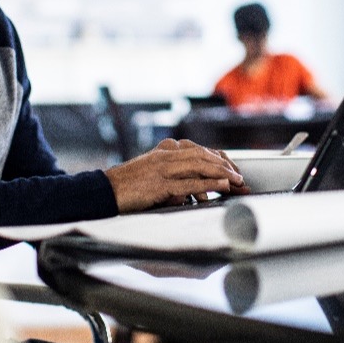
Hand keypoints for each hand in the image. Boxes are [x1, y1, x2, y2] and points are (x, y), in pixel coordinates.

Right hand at [104, 139, 249, 212]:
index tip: (232, 168)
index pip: (198, 151)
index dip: (218, 159)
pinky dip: (208, 184)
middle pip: (203, 156)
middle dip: (225, 166)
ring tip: (237, 181)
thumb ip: (169, 177)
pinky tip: (221, 186)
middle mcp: (166, 156)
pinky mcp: (159, 184)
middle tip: (240, 177)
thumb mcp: (150, 174)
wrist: (103, 191)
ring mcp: (163, 169)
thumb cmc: (125, 186)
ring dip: (222, 173)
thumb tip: (188, 191)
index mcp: (164, 151)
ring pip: (199, 166)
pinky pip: (189, 183)